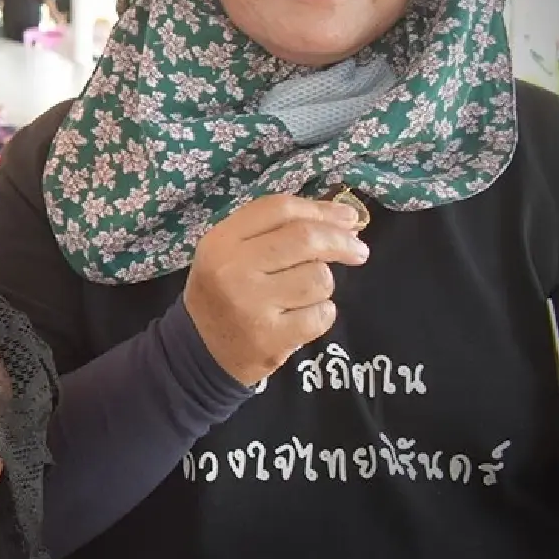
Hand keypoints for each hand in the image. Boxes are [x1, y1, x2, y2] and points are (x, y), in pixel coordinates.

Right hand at [183, 195, 370, 386]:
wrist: (200, 350)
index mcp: (220, 241)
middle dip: (342, 241)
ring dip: (323, 284)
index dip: (321, 209)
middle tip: (358, 251)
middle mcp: (233, 270)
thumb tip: (345, 219)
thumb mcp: (231, 252)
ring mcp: (251, 305)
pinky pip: (322, 314)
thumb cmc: (224, 291)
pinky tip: (301, 317)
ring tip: (305, 294)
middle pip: (305, 238)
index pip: (279, 209)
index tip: (348, 218)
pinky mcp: (271, 338)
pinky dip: (321, 314)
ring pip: (318, 278)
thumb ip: (276, 230)